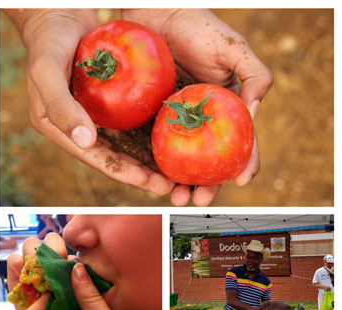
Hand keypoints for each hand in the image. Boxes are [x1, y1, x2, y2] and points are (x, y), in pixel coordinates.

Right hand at [8, 9, 173, 198]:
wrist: (55, 14)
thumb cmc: (47, 41)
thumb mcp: (47, 72)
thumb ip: (62, 108)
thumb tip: (85, 142)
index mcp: (57, 129)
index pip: (96, 158)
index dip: (124, 174)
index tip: (151, 184)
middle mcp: (75, 126)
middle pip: (113, 157)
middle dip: (140, 173)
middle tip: (170, 185)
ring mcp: (91, 113)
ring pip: (123, 142)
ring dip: (146, 156)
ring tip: (174, 169)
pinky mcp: (104, 99)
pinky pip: (128, 119)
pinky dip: (146, 129)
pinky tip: (169, 133)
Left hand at [124, 8, 272, 204]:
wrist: (153, 16)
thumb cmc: (196, 27)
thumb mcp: (233, 48)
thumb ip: (254, 77)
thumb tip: (253, 115)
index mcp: (225, 108)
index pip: (239, 142)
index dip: (244, 163)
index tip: (241, 180)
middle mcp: (199, 120)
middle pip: (207, 160)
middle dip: (207, 185)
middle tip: (200, 199)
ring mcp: (172, 123)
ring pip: (180, 161)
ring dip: (180, 184)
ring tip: (176, 197)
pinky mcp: (146, 121)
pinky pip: (151, 148)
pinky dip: (153, 167)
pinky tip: (152, 180)